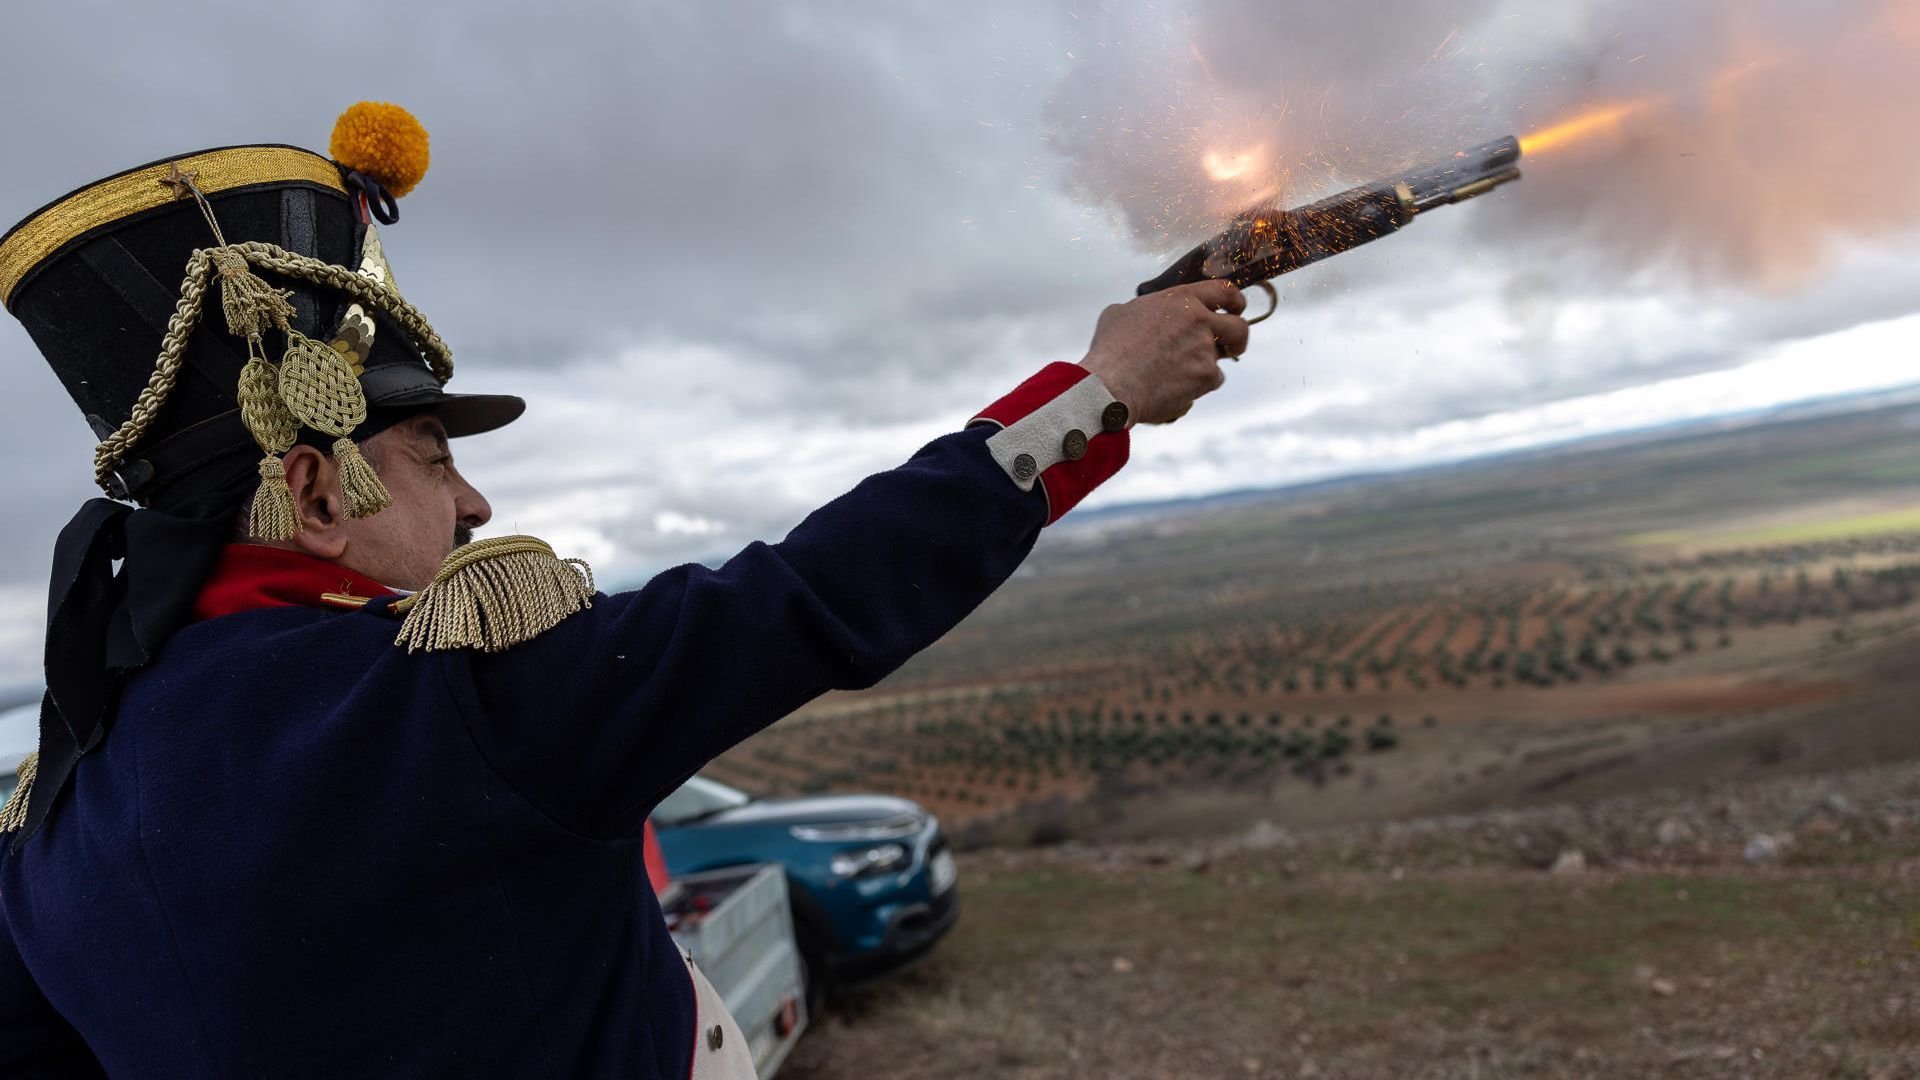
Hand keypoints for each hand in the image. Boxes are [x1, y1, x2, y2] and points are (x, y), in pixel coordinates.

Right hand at [1078, 280, 1249, 424]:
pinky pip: (1213, 380)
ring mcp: (1205, 348)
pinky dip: (1199, 385)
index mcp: (1181, 299)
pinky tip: (1176, 387)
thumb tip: (1141, 315)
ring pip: (1221, 358)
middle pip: (1239, 327)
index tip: (1236, 309)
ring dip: (1206, 365)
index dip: (1235, 301)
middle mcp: (1199, 320)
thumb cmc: (1109, 351)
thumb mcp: (1119, 314)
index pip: (1225, 290)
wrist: (1110, 386)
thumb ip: (1142, 309)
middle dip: (1238, 339)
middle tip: (1230, 347)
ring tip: (1181, 373)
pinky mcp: (1207, 376)